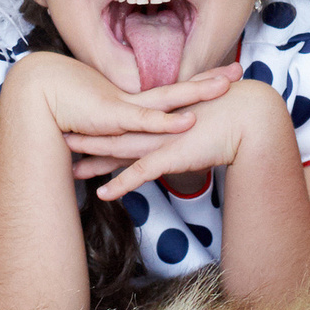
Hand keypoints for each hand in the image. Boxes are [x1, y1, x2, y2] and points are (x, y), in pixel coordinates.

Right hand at [4, 50, 233, 174]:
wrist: (38, 94)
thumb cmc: (65, 108)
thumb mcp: (101, 124)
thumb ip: (120, 132)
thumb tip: (136, 141)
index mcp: (135, 101)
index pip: (174, 90)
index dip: (199, 82)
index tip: (224, 74)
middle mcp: (134, 101)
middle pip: (180, 88)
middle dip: (210, 80)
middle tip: (240, 70)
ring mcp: (126, 108)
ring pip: (169, 99)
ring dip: (197, 92)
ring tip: (225, 86)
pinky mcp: (113, 119)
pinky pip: (144, 123)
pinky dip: (166, 123)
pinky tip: (188, 121)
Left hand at [86, 78, 291, 202]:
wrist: (250, 114)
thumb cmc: (233, 115)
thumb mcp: (204, 121)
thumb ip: (190, 127)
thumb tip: (187, 133)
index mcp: (163, 118)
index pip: (126, 124)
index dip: (102, 127)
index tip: (81, 126)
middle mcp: (157, 127)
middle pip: (114, 135)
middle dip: (86, 139)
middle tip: (59, 139)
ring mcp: (162, 140)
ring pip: (119, 152)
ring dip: (93, 160)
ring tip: (69, 169)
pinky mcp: (172, 155)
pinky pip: (141, 174)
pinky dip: (121, 185)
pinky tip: (102, 195)